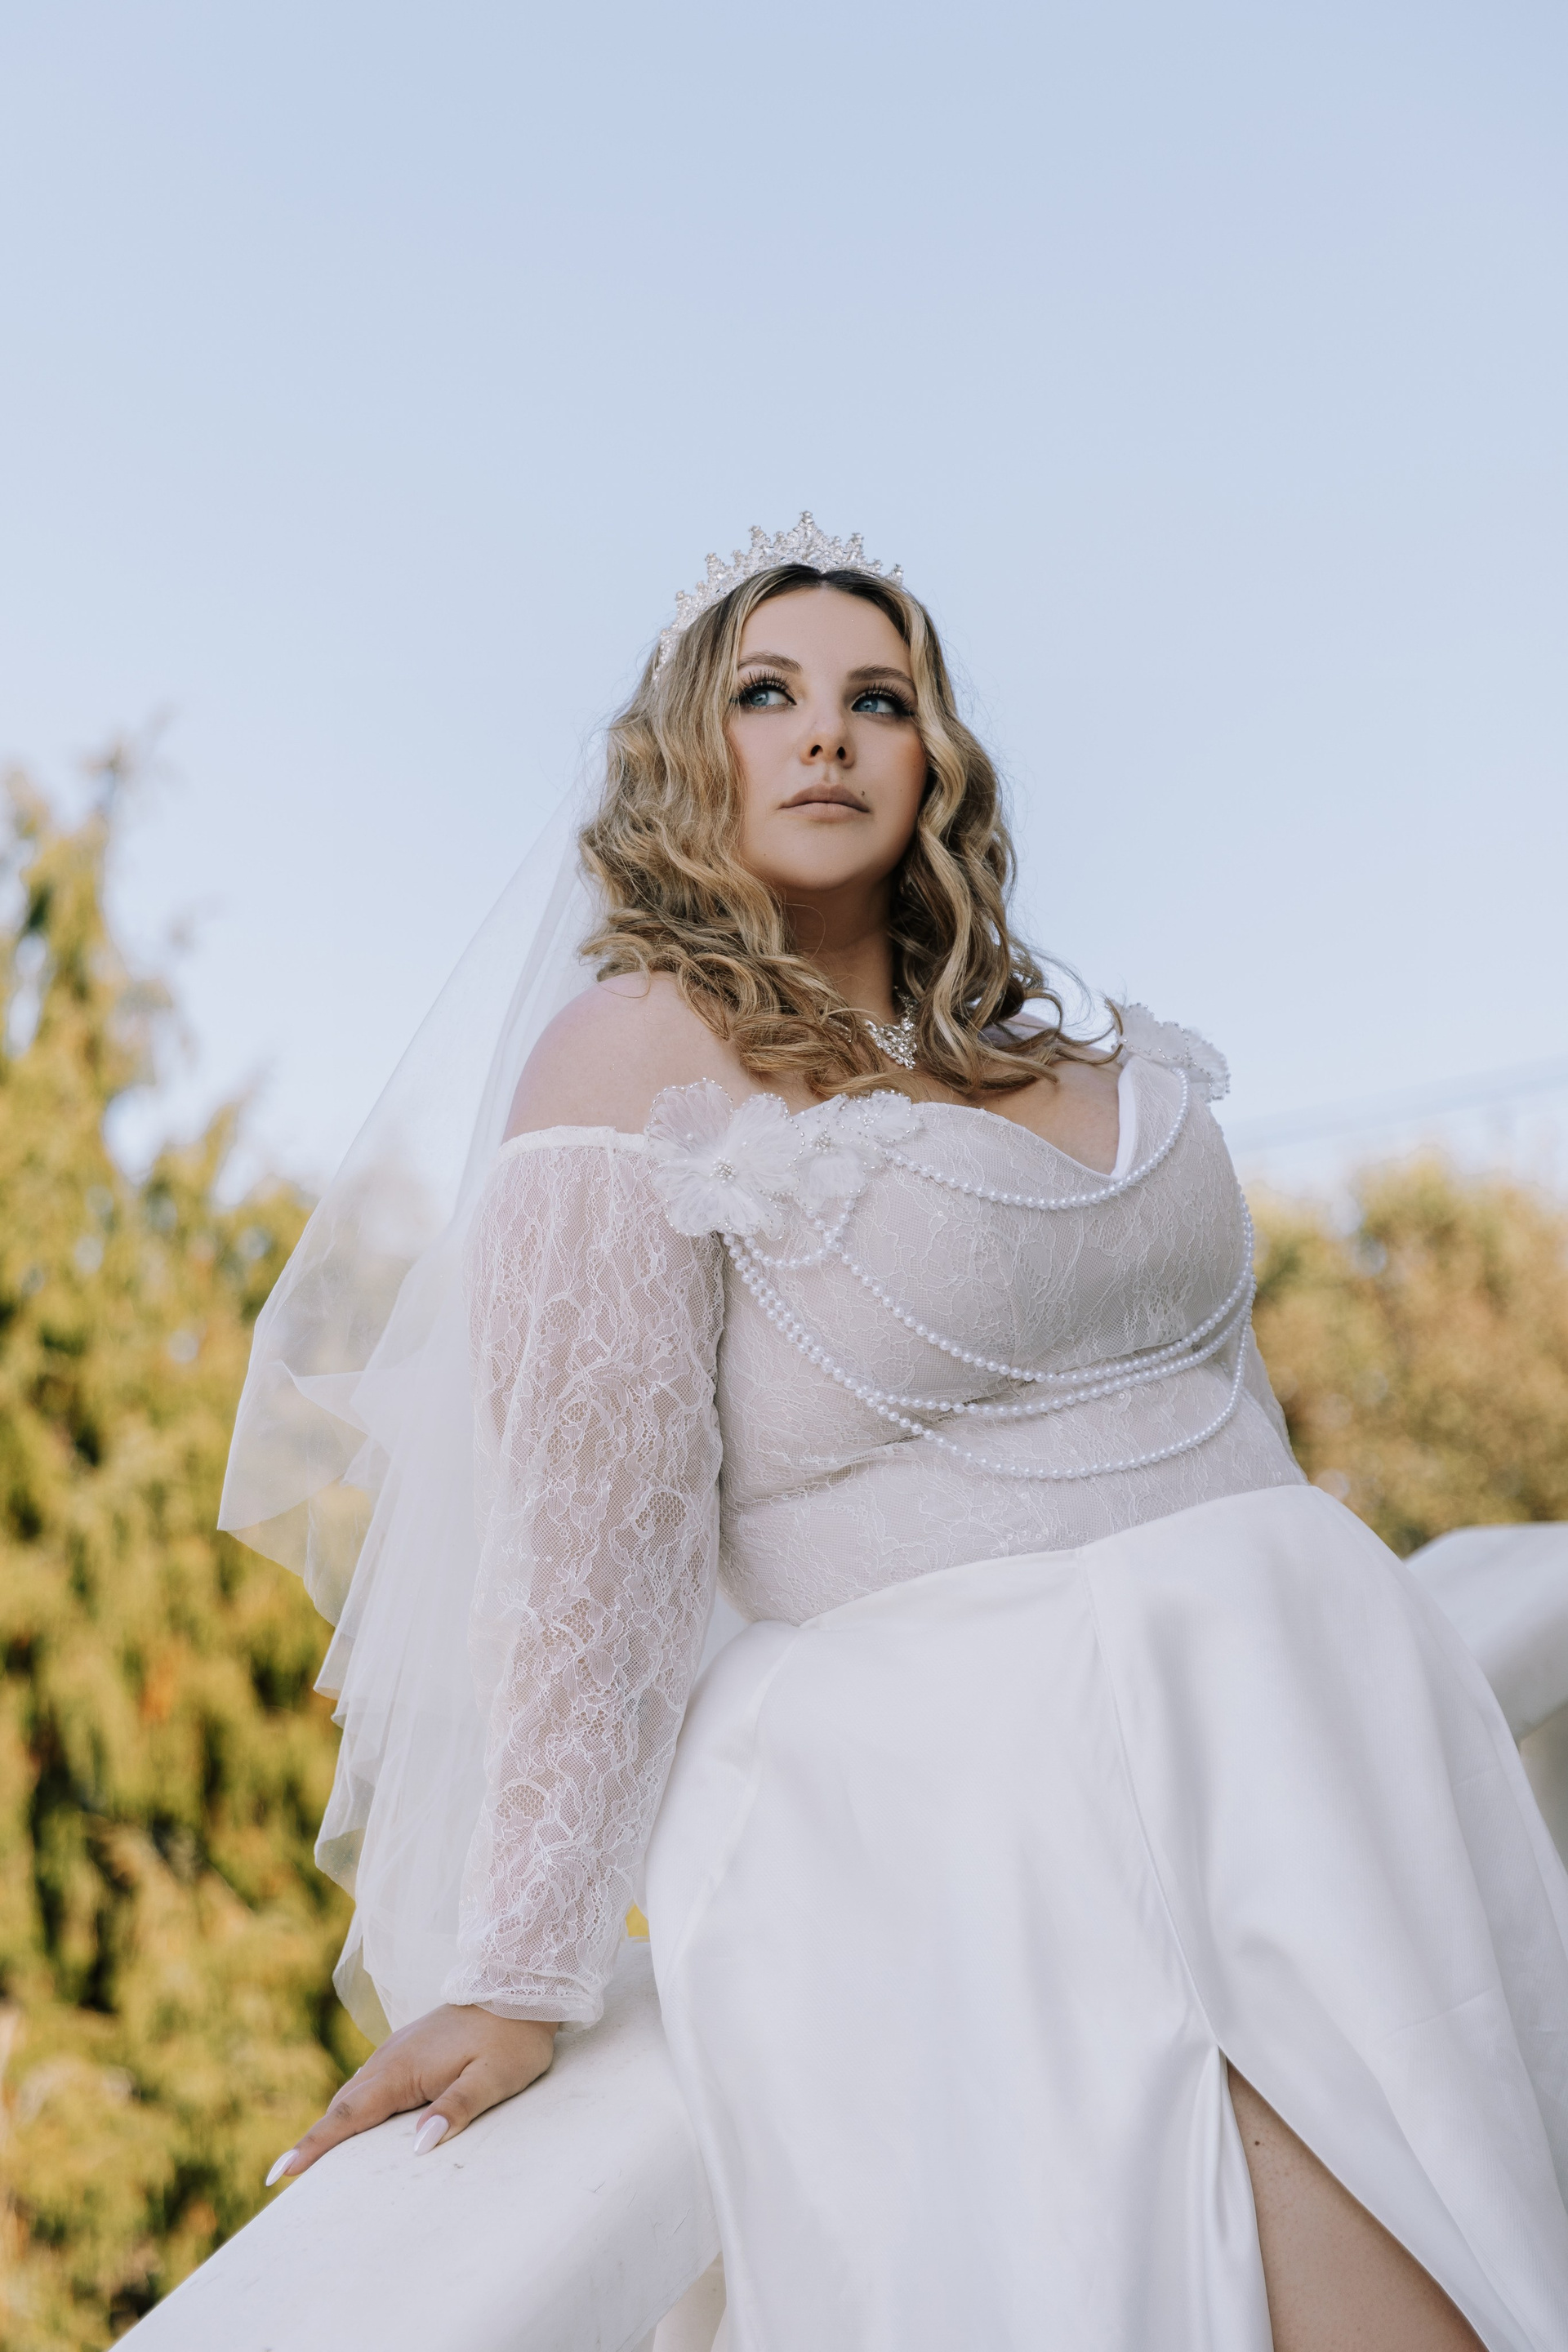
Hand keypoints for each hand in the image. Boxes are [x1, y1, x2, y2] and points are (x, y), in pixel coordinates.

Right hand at [266, 2003, 557, 2183]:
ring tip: (313, 2160)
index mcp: (402, 2068)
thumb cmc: (511, 2039)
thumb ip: (457, 2108)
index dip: (313, 2145)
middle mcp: (391, 2058)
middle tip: (287, 2177)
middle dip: (315, 2141)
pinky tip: (359, 2124)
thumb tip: (418, 2145)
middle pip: (343, 2107)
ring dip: (333, 2124)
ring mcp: (399, 2050)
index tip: (280, 2173)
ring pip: (355, 2094)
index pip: (347, 2115)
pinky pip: (371, 2083)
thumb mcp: (492, 2079)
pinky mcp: (410, 2048)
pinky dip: (355, 2108)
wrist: (521, 1988)